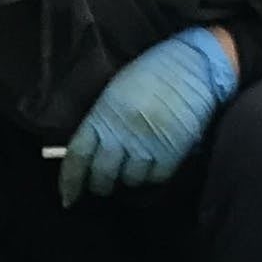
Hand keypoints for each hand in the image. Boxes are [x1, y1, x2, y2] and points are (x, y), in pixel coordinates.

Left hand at [60, 26, 238, 202]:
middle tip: (105, 184)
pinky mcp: (172, 151)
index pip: (77, 155)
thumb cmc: (152, 73)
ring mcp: (146, 143)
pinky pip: (157, 177)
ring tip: (135, 167)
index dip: (70, 181)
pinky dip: (154, 176)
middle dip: (101, 184)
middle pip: (103, 174)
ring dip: (130, 179)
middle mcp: (121, 133)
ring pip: (131, 180)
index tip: (68, 198)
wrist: (193, 63)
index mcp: (102, 115)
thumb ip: (102, 121)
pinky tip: (155, 164)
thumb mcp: (116, 92)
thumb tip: (93, 151)